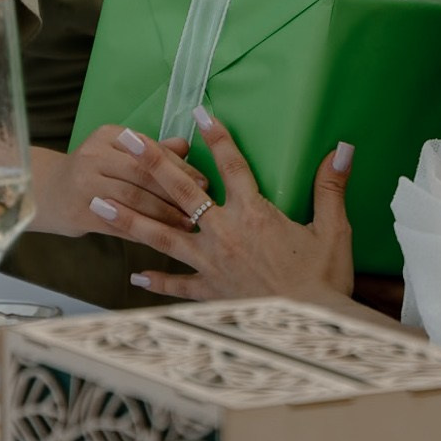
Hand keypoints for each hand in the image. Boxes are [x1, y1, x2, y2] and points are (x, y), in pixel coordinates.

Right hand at [31, 125, 210, 240]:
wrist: (46, 192)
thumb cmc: (93, 171)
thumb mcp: (117, 153)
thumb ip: (151, 151)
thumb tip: (185, 146)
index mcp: (107, 135)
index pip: (150, 151)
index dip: (179, 168)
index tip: (204, 183)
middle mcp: (93, 155)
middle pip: (143, 175)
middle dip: (175, 192)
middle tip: (202, 207)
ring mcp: (84, 184)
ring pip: (133, 200)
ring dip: (164, 215)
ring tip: (187, 225)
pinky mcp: (80, 212)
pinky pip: (119, 223)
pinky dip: (144, 231)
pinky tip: (163, 238)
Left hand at [96, 107, 355, 304]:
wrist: (311, 328)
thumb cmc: (325, 280)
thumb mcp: (334, 230)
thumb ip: (331, 187)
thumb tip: (343, 148)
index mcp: (255, 213)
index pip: (232, 165)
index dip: (216, 137)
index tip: (198, 112)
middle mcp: (225, 234)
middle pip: (181, 190)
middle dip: (151, 162)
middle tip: (126, 141)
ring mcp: (211, 264)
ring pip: (161, 235)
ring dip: (128, 218)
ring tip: (98, 204)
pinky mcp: (210, 292)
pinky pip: (177, 286)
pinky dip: (156, 282)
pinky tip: (133, 277)